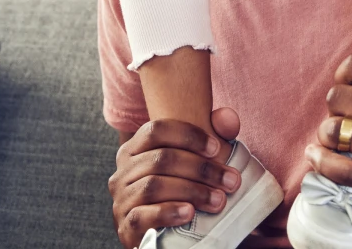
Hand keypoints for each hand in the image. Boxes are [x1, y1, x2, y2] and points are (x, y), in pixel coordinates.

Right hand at [109, 109, 243, 248]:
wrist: (159, 231)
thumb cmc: (180, 187)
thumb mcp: (192, 160)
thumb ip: (213, 134)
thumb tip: (229, 119)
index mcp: (135, 148)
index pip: (157, 129)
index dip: (189, 135)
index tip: (217, 148)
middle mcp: (123, 171)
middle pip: (161, 159)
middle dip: (201, 169)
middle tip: (231, 181)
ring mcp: (121, 199)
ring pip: (154, 186)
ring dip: (192, 191)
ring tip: (218, 200)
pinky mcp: (124, 226)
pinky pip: (143, 215)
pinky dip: (169, 212)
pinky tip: (190, 213)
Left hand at [306, 52, 351, 218]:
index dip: (344, 73)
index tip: (346, 84)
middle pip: (338, 97)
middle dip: (335, 106)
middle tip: (343, 115)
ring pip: (334, 131)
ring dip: (328, 135)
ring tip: (335, 138)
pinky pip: (339, 169)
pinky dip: (322, 163)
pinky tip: (318, 157)